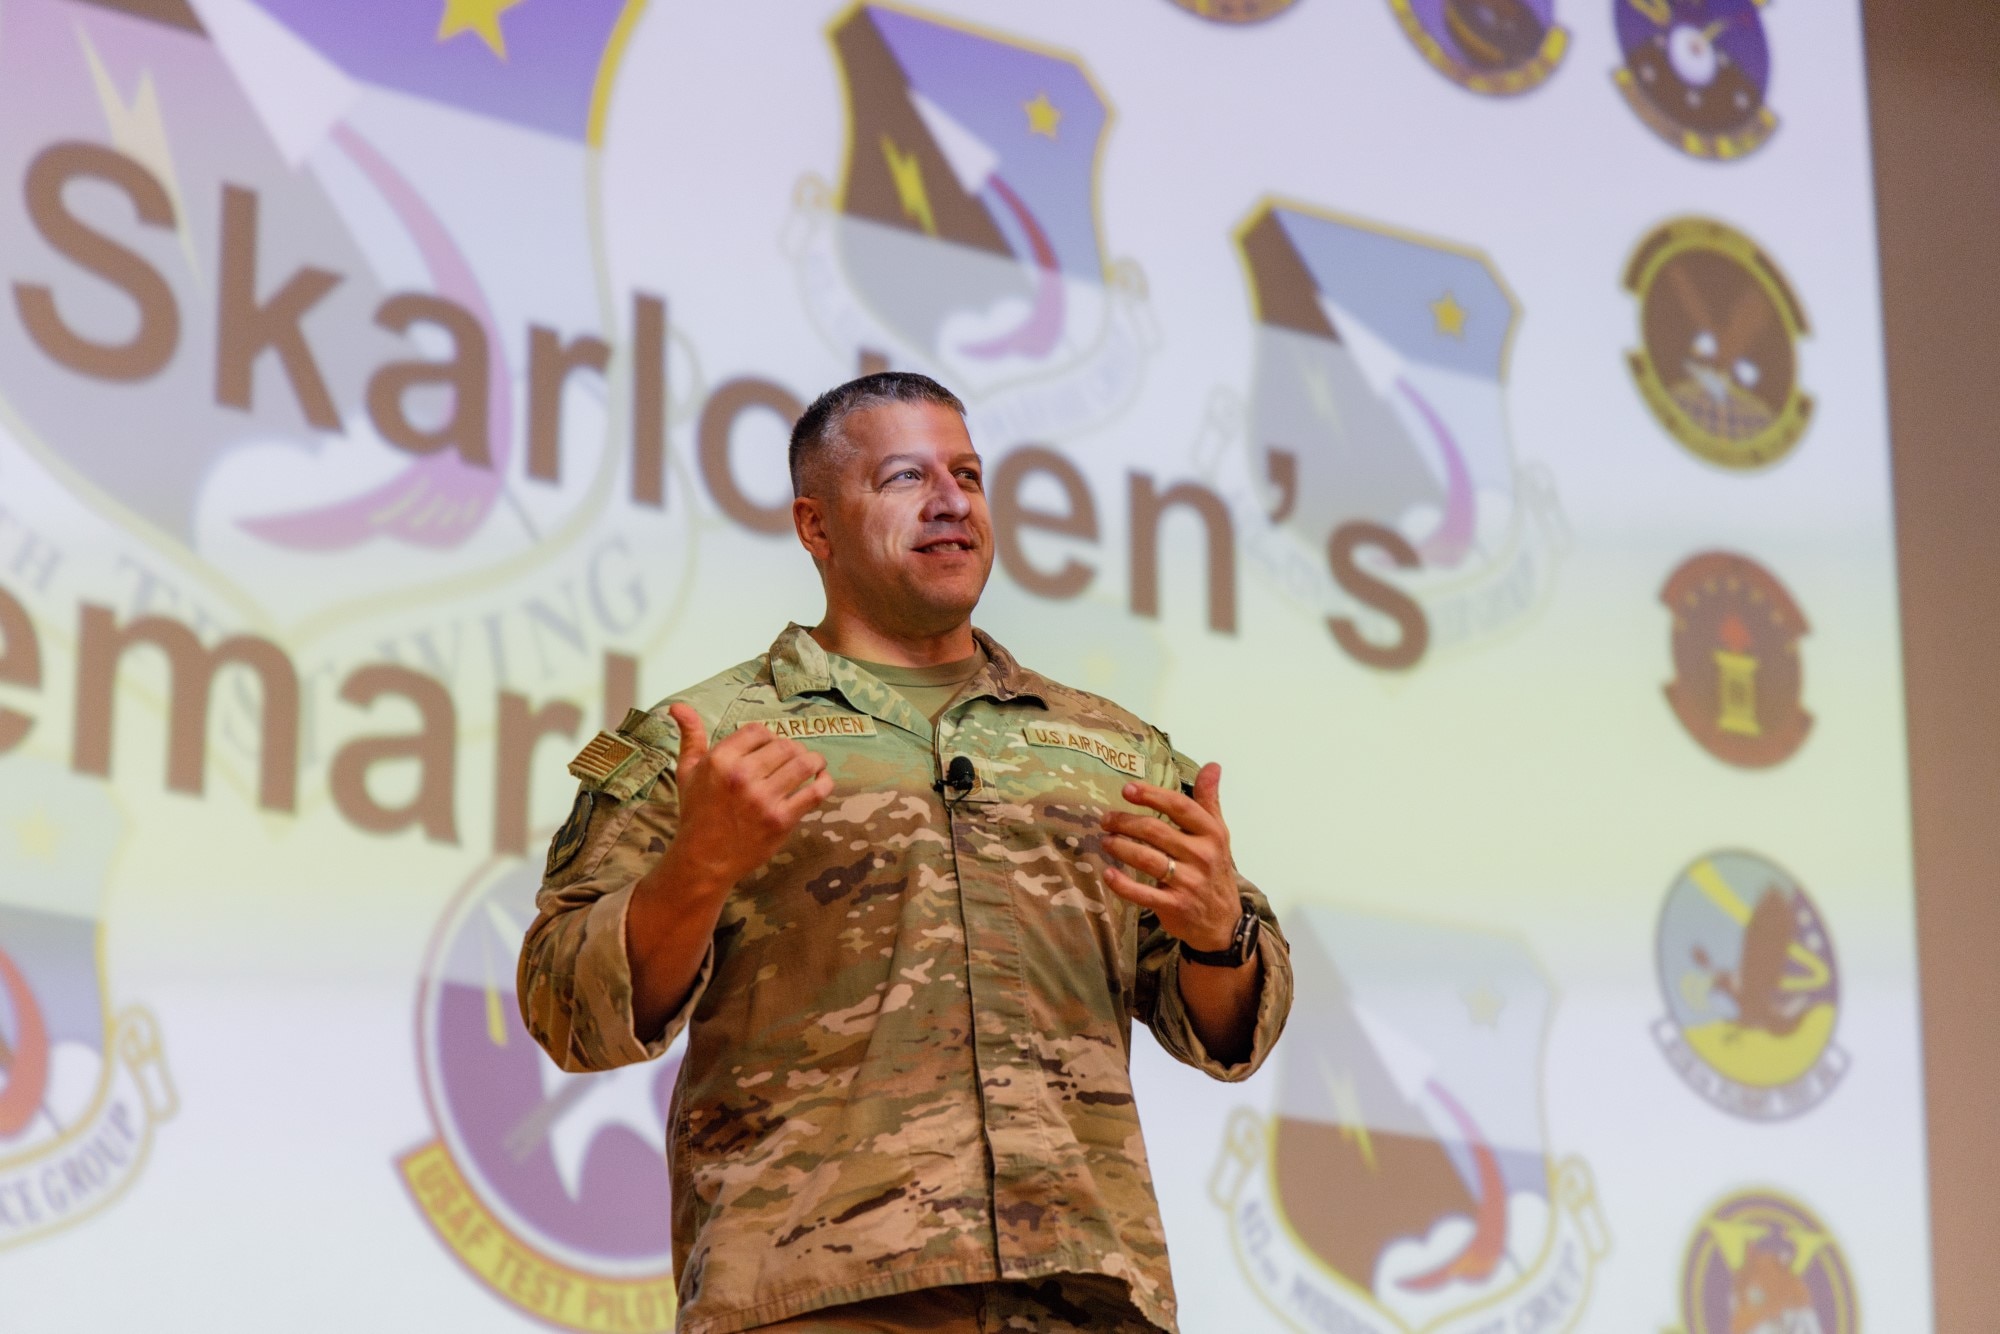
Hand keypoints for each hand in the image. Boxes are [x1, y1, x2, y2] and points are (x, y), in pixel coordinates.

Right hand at [658, 703, 833, 891]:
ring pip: (804, 763)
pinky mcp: (781, 820)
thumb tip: (678, 706)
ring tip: (813, 764)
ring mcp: (764, 799)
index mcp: (720, 760)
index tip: (768, 747)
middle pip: (785, 745)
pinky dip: (825, 782)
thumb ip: (690, 736)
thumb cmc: (696, 814)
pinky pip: (815, 793)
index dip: (767, 737)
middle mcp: (742, 776)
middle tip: (792, 758)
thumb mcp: (687, 772)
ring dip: (813, 760)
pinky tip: (823, 780)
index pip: (758, 731)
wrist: (703, 860)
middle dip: (792, 748)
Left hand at [1100, 762, 1240, 952]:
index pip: (1180, 807)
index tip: (1128, 789)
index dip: (1153, 796)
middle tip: (1106, 819)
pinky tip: (1108, 874)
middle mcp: (1202, 856)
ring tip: (1105, 840)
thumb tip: (1213, 765)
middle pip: (1156, 832)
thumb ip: (1209, 800)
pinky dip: (1123, 884)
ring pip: (1147, 859)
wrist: (1223, 920)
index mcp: (1211, 834)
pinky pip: (1143, 894)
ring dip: (1121, 847)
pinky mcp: (1175, 906)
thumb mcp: (1218, 834)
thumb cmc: (1214, 868)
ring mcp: (1189, 882)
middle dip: (1126, 822)